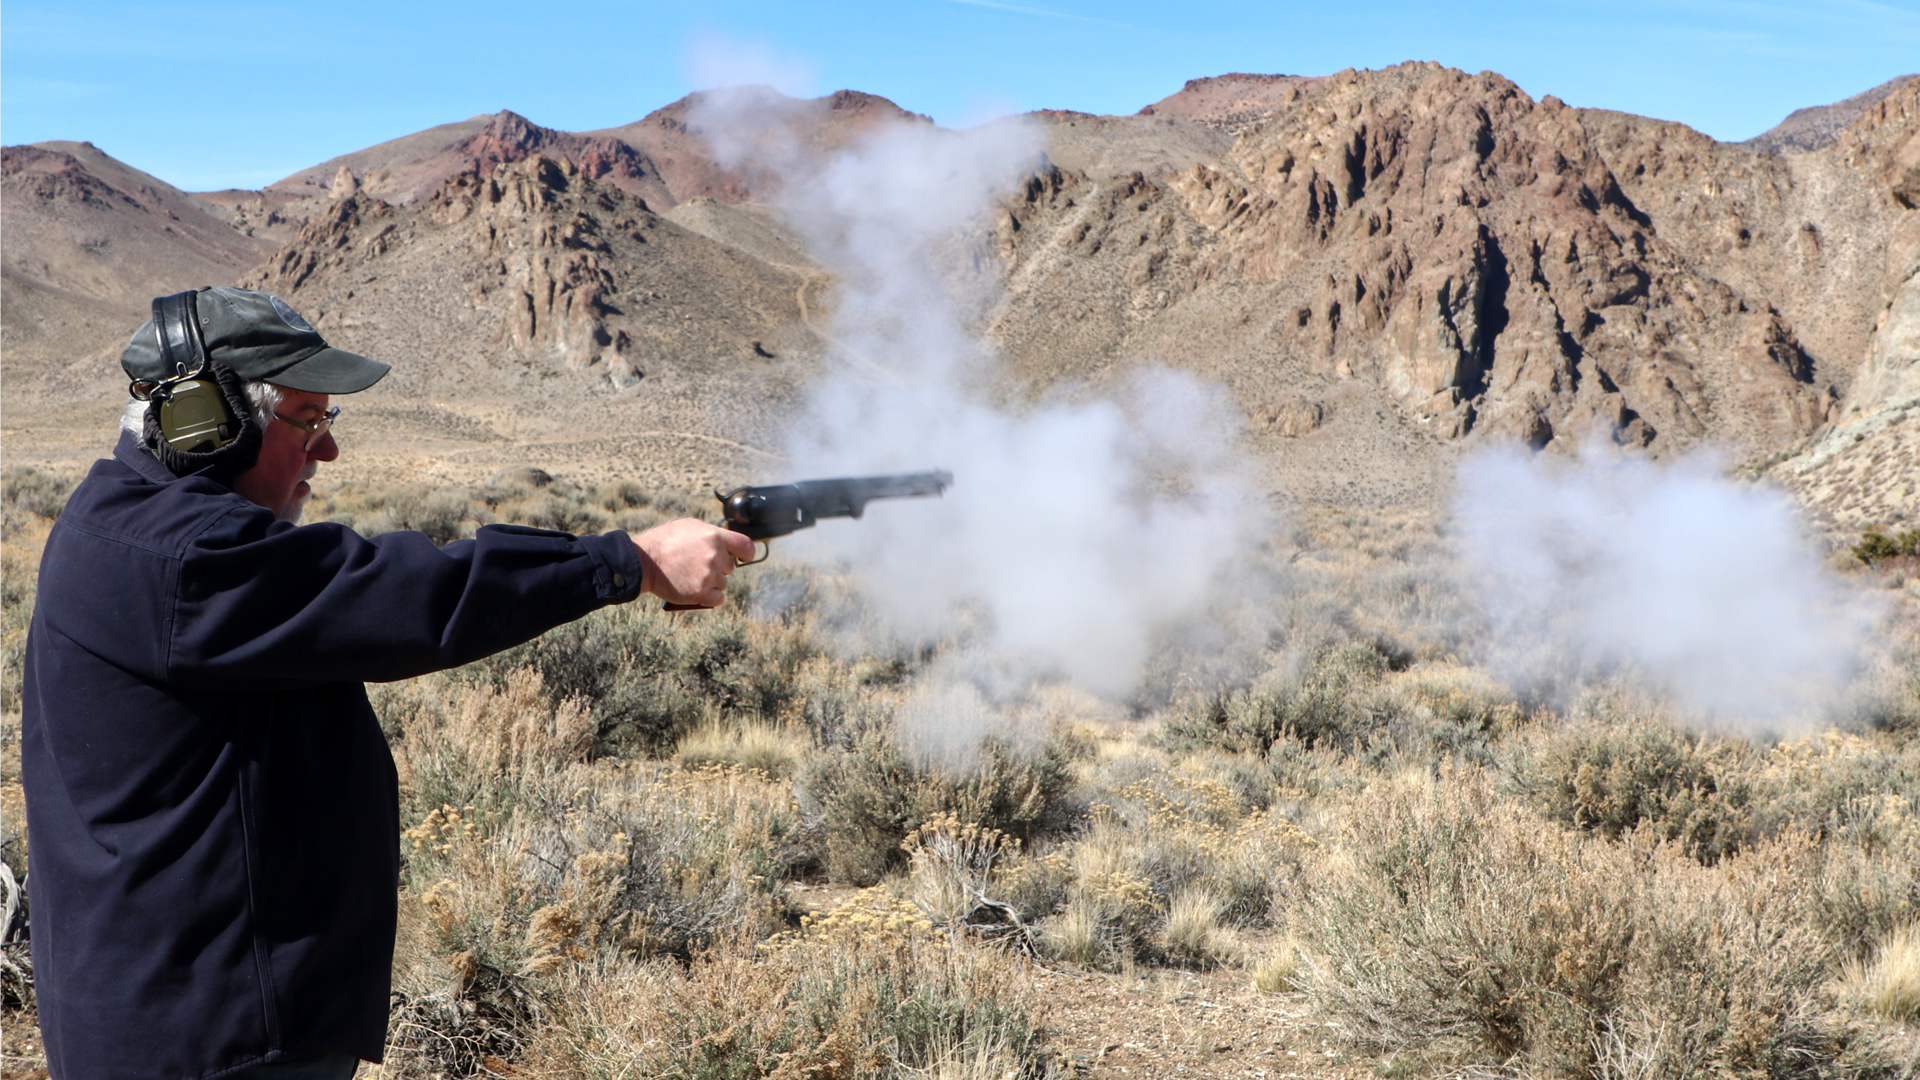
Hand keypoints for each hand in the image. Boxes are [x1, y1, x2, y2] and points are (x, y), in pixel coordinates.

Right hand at [631, 518, 756, 607]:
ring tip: (691, 576)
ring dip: (711, 582)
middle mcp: (716, 556)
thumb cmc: (664, 541)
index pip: (745, 546)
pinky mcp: (701, 593)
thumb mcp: (689, 526)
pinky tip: (696, 590)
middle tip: (697, 565)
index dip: (747, 553)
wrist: (645, 561)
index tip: (744, 557)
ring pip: (723, 583)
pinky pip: (717, 599)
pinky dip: (709, 597)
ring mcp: (709, 575)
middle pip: (730, 567)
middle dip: (718, 567)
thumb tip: (725, 540)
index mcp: (715, 536)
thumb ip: (711, 533)